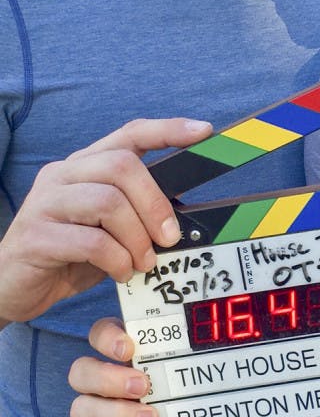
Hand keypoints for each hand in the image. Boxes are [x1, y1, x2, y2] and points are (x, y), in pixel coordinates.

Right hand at [0, 118, 210, 322]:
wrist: (9, 287)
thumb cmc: (66, 255)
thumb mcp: (108, 230)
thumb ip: (135, 215)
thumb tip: (182, 217)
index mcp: (84, 166)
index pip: (129, 133)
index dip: (168, 129)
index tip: (203, 131)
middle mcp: (63, 174)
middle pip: (122, 166)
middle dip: (155, 203)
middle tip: (168, 238)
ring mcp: (45, 202)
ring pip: (107, 201)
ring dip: (136, 237)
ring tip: (142, 263)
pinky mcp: (35, 236)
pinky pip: (89, 241)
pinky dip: (116, 259)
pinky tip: (120, 273)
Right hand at [69, 317, 279, 416]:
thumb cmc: (214, 393)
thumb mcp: (213, 362)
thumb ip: (208, 337)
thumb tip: (229, 314)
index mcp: (133, 352)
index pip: (100, 333)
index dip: (106, 337)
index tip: (130, 348)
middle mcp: (114, 381)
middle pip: (79, 372)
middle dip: (106, 378)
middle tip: (143, 385)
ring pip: (81, 410)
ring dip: (114, 414)